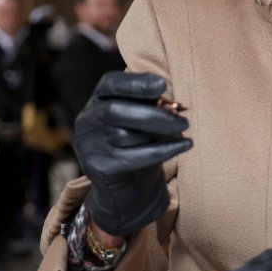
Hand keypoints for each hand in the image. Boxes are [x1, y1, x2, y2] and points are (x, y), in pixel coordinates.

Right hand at [73, 71, 192, 237]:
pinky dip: (163, 151)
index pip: (110, 84)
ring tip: (182, 132)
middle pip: (114, 111)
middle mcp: (87, 120)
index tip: (163, 85)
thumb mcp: (144, 121)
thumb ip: (154, 108)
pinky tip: (184, 146)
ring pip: (124, 135)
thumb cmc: (139, 144)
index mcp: (98, 100)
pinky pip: (133, 157)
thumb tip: (176, 107)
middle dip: (152, 114)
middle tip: (183, 120)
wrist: (126, 188)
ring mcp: (89, 146)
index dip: (136, 82)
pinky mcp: (98, 168)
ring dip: (159, 132)